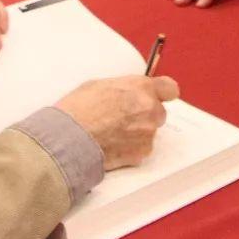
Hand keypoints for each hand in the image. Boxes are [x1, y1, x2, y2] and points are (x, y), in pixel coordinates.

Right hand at [55, 75, 179, 169]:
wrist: (69, 138)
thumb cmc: (78, 109)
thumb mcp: (99, 85)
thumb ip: (123, 88)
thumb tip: (127, 94)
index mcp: (141, 87)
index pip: (169, 88)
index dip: (162, 93)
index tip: (158, 96)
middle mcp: (150, 109)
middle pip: (158, 112)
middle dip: (145, 115)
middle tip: (123, 118)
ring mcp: (148, 133)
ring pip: (149, 132)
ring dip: (137, 133)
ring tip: (112, 134)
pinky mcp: (141, 154)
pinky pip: (141, 149)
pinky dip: (130, 149)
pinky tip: (112, 145)